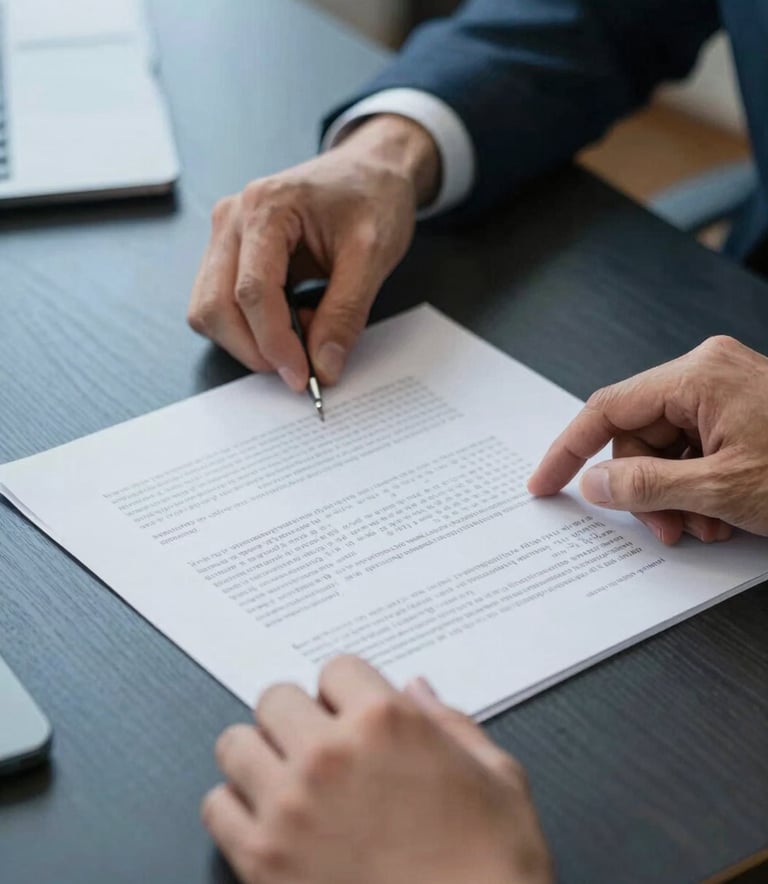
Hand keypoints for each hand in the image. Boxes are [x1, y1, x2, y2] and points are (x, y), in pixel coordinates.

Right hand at [188, 115, 438, 390]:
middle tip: (300, 370)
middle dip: (254, 350)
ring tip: (302, 333)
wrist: (369, 171)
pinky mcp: (229, 255)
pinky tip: (290, 321)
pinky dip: (252, 329)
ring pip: (210, 312)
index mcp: (265, 207)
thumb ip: (346, 313)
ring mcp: (224, 237)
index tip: (303, 377)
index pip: (251, 292)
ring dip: (250, 341)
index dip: (274, 343)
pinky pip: (222, 306)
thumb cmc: (371, 198)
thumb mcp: (373, 256)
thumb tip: (324, 366)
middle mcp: (232, 220)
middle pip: (215, 307)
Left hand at [202, 656, 552, 883]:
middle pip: (276, 697)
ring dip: (261, 755)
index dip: (348, 692)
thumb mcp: (498, 779)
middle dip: (299, 717)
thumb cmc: (492, 867)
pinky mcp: (262, 861)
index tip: (353, 713)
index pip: (336, 668)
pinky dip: (237, 809)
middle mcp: (328, 754)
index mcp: (385, 721)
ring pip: (236, 744)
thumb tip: (417, 690)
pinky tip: (270, 823)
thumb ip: (451, 722)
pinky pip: (216, 807)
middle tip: (319, 745)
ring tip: (288, 780)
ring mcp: (289, 807)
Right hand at [528, 336, 767, 543]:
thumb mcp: (722, 488)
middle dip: (646, 490)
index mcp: (698, 376)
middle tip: (667, 527)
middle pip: (638, 436)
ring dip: (675, 495)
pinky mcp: (740, 408)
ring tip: (707, 526)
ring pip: (666, 448)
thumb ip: (649, 485)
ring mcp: (725, 389)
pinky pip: (694, 448)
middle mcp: (707, 373)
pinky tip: (721, 513)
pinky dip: (699, 485)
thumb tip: (596, 483)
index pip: (607, 410)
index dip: (569, 451)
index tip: (546, 482)